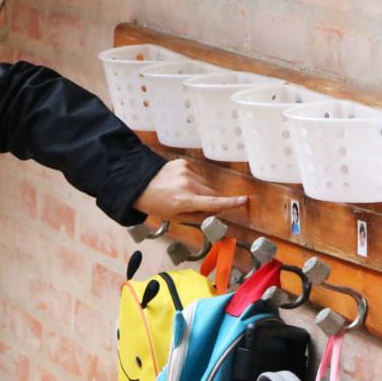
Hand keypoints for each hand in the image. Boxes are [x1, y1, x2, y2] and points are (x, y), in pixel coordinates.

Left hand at [133, 159, 247, 222]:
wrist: (137, 183)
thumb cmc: (156, 204)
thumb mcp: (175, 217)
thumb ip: (197, 216)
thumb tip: (216, 211)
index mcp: (185, 201)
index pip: (213, 203)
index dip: (230, 203)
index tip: (244, 200)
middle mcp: (188, 185)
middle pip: (212, 194)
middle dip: (209, 201)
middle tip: (194, 205)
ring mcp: (186, 172)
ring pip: (205, 184)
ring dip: (200, 190)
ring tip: (181, 193)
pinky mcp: (184, 163)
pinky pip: (197, 175)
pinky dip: (192, 181)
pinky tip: (178, 183)